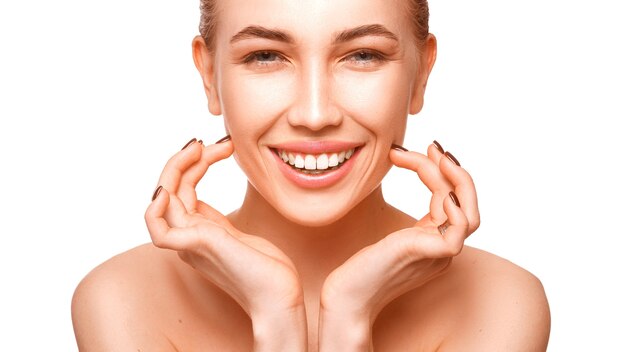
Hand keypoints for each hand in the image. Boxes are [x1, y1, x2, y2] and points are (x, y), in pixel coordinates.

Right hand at [144, 137, 306, 350]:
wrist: (280, 296)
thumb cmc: (267, 269)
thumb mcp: (239, 233)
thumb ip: (217, 220)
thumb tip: (205, 201)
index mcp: (198, 232)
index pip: (184, 189)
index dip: (196, 163)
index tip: (221, 145)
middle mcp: (189, 237)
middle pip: (171, 189)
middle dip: (185, 159)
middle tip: (206, 141)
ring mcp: (191, 243)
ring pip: (163, 201)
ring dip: (176, 167)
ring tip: (198, 146)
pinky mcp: (198, 247)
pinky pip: (159, 231)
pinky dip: (155, 210)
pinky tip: (170, 189)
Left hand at [319, 142, 479, 350]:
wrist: (347, 297)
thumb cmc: (360, 268)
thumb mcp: (384, 233)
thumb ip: (400, 216)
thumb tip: (396, 185)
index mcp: (433, 241)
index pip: (450, 200)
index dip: (438, 172)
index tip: (419, 149)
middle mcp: (442, 248)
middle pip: (466, 203)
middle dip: (453, 170)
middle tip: (432, 145)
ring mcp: (439, 254)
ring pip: (468, 212)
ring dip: (454, 178)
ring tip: (433, 154)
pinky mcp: (430, 255)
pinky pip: (459, 231)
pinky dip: (456, 208)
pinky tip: (440, 191)